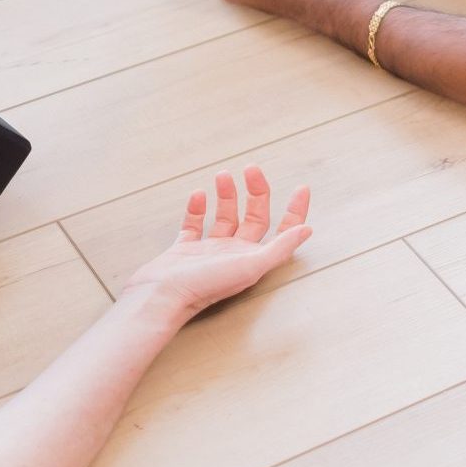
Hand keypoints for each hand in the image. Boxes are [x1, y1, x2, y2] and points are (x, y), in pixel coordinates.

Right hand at [123, 168, 312, 319]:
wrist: (158, 298)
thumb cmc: (204, 286)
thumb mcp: (249, 266)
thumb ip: (279, 248)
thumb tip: (307, 230)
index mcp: (252, 258)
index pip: (283, 232)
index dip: (295, 211)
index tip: (301, 188)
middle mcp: (233, 255)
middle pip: (253, 217)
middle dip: (256, 192)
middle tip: (250, 168)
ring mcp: (207, 252)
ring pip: (224, 217)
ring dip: (226, 195)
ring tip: (222, 175)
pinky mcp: (182, 251)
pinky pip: (193, 224)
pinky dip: (196, 208)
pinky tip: (198, 195)